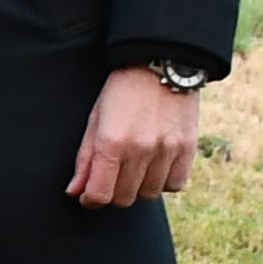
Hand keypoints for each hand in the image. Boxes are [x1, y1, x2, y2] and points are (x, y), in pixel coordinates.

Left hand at [67, 64, 203, 207]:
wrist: (160, 63)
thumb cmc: (121, 91)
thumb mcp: (95, 120)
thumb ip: (85, 159)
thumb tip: (75, 192)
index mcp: (112, 143)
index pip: (100, 195)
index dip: (90, 200)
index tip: (89, 195)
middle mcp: (140, 150)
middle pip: (123, 198)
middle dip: (113, 192)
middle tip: (113, 175)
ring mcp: (167, 150)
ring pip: (149, 194)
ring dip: (139, 186)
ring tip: (136, 166)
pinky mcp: (188, 148)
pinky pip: (175, 184)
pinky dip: (164, 181)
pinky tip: (157, 165)